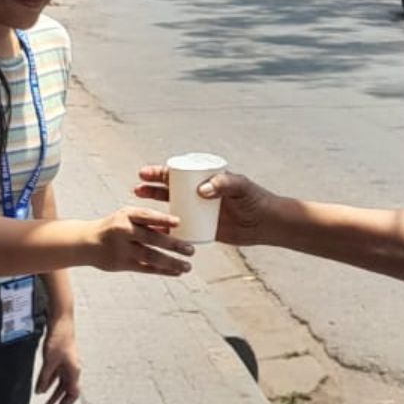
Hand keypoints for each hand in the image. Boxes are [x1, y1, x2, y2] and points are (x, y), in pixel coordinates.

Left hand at [36, 320, 80, 403]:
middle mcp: (73, 370)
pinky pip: (57, 376)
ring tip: (45, 403)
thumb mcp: (49, 362)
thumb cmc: (59, 339)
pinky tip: (42, 388)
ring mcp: (67, 364)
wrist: (61, 323)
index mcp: (73, 371)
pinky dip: (50, 382)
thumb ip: (44, 378)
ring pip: (62, 384)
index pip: (72, 395)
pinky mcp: (62, 359)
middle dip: (59, 403)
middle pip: (68, 392)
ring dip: (54, 394)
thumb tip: (40, 392)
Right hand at [89, 207, 193, 274]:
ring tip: (187, 266)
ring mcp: (122, 249)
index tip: (179, 222)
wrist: (86, 242)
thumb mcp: (126, 217)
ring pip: (151, 256)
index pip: (146, 216)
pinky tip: (176, 272)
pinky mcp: (122, 264)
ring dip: (171, 262)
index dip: (163, 219)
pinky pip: (146, 269)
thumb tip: (174, 227)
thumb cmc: (113, 227)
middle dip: (174, 245)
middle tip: (191, 250)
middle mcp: (123, 232)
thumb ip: (148, 222)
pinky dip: (162, 271)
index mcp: (126, 216)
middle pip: (152, 238)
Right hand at [135, 166, 275, 246]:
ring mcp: (199, 211)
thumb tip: (202, 190)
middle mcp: (199, 194)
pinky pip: (180, 227)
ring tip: (140, 208)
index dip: (160, 172)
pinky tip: (153, 230)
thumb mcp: (240, 187)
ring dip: (155, 206)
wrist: (266, 223)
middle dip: (152, 187)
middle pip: (170, 188)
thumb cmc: (255, 200)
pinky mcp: (202, 228)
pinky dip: (167, 228)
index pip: (178, 173)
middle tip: (137, 188)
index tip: (146, 173)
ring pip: (172, 207)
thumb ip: (224, 183)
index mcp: (205, 179)